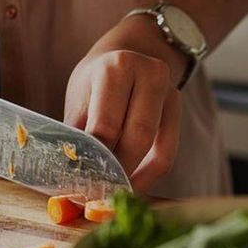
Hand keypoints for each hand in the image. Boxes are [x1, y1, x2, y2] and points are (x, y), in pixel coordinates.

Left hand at [64, 15, 185, 191]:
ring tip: (113, 192)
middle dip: (117, 171)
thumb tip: (70, 176)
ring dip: (134, 176)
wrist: (127, 52)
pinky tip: (133, 184)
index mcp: (116, 68)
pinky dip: (150, 174)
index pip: (106, 126)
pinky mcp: (177, 108)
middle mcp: (149, 74)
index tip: (82, 185)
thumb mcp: (79, 98)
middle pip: (136, 138)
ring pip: (155, 148)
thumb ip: (77, 133)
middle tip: (99, 194)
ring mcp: (169, 90)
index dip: (94, 160)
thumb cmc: (96, 81)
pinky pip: (168, 151)